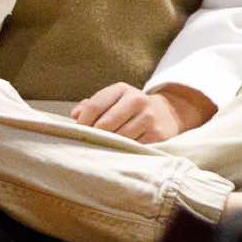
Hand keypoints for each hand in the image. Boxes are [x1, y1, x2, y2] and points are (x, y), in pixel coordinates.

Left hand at [71, 81, 214, 143]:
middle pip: (105, 124)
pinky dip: (124, 151)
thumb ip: (91, 105)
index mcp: (121, 89)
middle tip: (87, 143)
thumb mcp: (113, 100)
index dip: (82, 122)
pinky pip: (134, 148)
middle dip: (94, 136)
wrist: (167, 114)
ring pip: (119, 137)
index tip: (77, 132)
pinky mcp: (158, 135)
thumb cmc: (130, 108)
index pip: (95, 106)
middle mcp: (136, 100)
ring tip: (102, 148)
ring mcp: (149, 118)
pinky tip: (118, 152)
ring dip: (108, 145)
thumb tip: (74, 116)